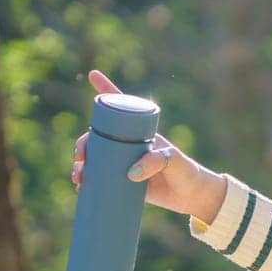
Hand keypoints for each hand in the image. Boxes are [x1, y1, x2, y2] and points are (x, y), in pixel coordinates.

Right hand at [70, 70, 226, 221]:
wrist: (193, 197)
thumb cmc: (186, 172)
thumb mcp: (173, 161)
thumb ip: (155, 162)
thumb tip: (130, 173)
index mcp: (140, 132)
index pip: (121, 109)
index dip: (107, 90)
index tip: (93, 73)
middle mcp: (129, 145)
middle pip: (97, 138)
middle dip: (82, 145)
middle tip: (79, 158)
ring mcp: (125, 163)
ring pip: (95, 159)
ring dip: (80, 166)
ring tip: (78, 178)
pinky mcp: (124, 182)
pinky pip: (101, 179)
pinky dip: (87, 182)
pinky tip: (79, 188)